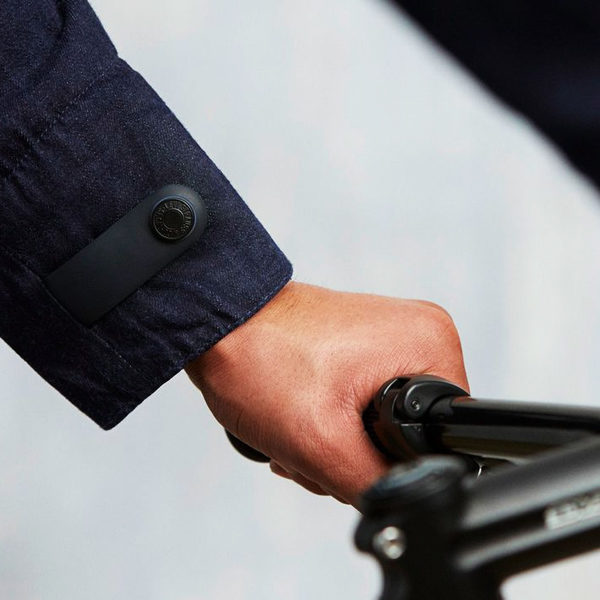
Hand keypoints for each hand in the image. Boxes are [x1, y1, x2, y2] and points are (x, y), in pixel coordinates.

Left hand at [185, 281, 467, 507]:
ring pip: (381, 422)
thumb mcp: (321, 440)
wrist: (222, 323)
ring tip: (299, 422)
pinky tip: (300, 413)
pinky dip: (332, 419)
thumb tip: (399, 504)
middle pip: (409, 432)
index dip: (393, 462)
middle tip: (315, 438)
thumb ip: (373, 484)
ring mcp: (389, 336)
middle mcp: (419, 333)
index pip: (442, 436)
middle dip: (356, 454)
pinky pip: (364, 400)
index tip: (347, 449)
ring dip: (337, 440)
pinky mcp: (364, 343)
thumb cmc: (260, 358)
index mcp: (429, 345)